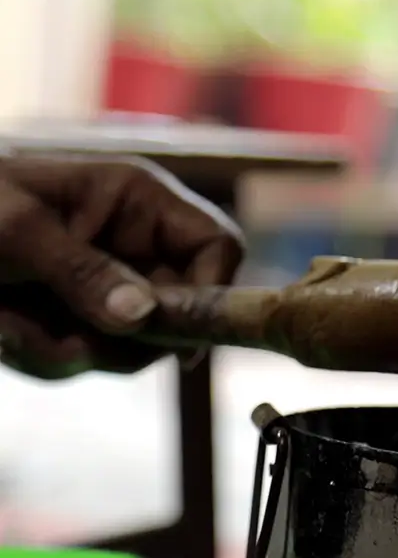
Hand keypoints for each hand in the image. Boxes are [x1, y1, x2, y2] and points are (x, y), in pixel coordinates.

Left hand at [0, 156, 242, 378]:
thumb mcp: (18, 232)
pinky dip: (47, 355)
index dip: (212, 290)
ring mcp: (113, 283)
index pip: (217, 245)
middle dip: (118, 339)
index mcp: (138, 200)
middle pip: (179, 312)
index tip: (171, 336)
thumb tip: (143, 317)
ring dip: (69, 349)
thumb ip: (83, 272)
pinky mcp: (85, 314)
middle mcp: (137, 244)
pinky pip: (91, 356)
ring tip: (7, 326)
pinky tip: (5, 329)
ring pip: (131, 346)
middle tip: (55, 338)